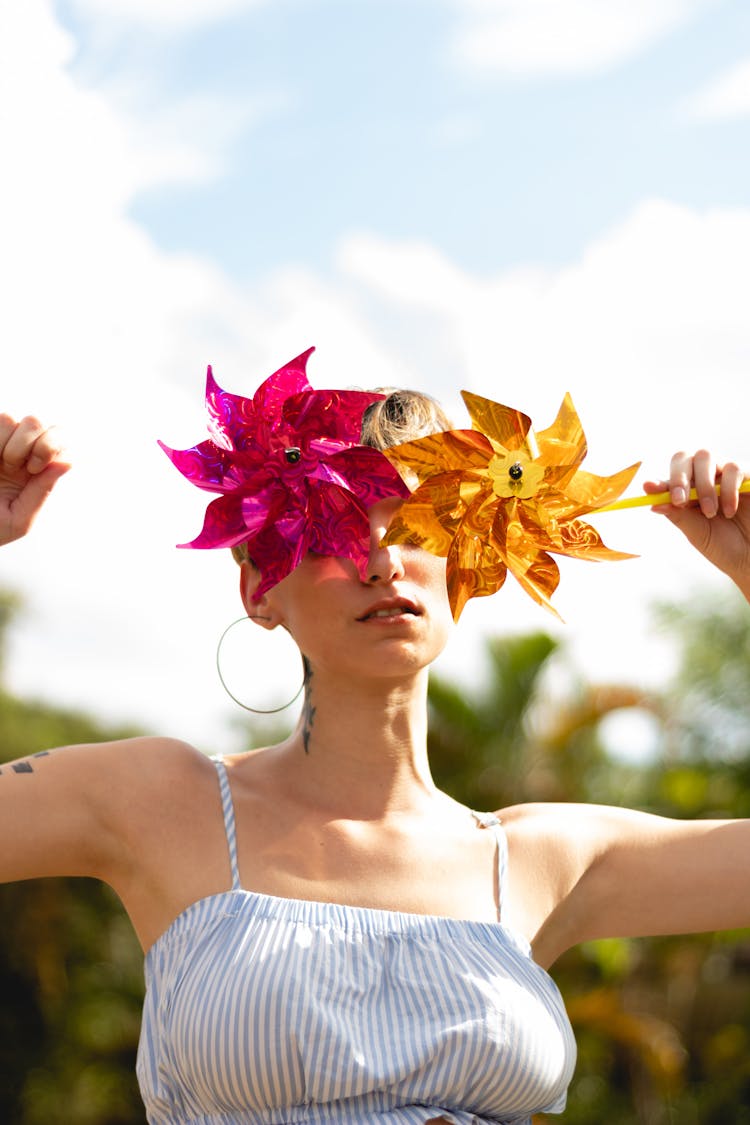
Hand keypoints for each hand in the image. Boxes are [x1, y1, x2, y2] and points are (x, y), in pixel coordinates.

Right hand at [0, 414, 70, 546]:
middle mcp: (20, 453)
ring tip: (1, 465)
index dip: (52, 446)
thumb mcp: (19, 519)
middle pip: (38, 422)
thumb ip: (42, 491)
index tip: (35, 469)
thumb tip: (67, 462)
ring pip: (12, 419)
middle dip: (30, 442)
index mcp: (37, 471)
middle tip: (18, 467)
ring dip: (8, 444)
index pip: (59, 441)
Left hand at [644, 450, 749, 598]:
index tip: (650, 489)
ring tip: (710, 513)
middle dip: (679, 477)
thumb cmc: (723, 547)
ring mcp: (725, 475)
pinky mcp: (747, 477)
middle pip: (686, 457)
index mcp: (689, 491)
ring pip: (706, 457)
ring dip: (704, 486)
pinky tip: (728, 511)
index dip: (660, 481)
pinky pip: (733, 468)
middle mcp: (706, 479)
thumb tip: (652, 501)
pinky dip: (728, 489)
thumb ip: (677, 514)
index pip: (670, 476)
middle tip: (680, 500)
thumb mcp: (695, 532)